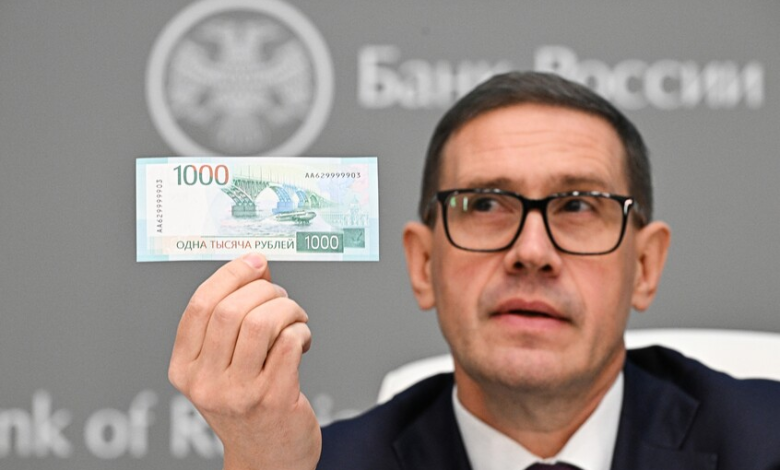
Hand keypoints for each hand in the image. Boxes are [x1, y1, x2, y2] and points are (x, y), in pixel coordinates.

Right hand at [168, 253, 320, 469]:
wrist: (266, 460)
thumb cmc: (247, 404)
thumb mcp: (224, 366)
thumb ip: (233, 319)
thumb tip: (257, 267)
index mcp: (185, 368)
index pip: (200, 306)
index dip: (231, 275)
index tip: (255, 261)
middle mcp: (205, 382)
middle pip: (232, 310)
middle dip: (266, 291)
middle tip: (281, 297)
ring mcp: (239, 393)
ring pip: (263, 322)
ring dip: (287, 309)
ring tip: (295, 318)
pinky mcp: (274, 398)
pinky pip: (290, 342)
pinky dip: (302, 330)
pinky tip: (303, 341)